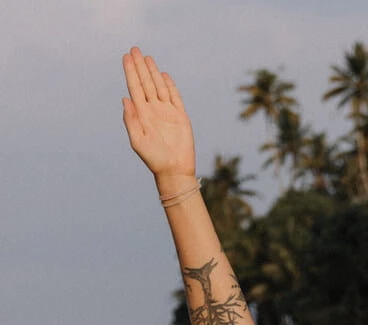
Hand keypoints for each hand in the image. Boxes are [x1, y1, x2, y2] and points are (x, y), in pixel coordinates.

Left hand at [122, 47, 195, 179]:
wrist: (174, 170)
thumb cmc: (153, 159)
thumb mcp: (137, 140)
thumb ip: (131, 120)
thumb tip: (125, 98)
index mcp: (142, 114)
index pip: (134, 88)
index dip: (131, 72)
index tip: (126, 57)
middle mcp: (153, 110)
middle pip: (146, 83)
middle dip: (140, 67)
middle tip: (134, 49)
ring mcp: (167, 112)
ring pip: (159, 87)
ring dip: (153, 72)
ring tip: (147, 58)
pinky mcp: (180, 116)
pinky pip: (174, 97)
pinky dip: (169, 86)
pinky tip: (163, 75)